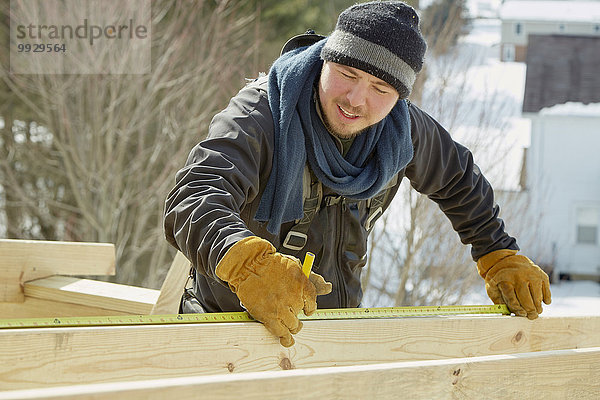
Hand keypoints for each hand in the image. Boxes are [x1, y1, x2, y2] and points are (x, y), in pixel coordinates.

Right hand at [216, 236, 331, 346]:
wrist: (248, 265)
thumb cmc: (268, 263)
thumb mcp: (293, 264)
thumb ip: (310, 277)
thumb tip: (327, 287)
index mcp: (302, 283)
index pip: (312, 301)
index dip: (310, 307)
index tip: (308, 310)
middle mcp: (294, 297)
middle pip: (300, 313)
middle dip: (296, 314)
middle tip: (290, 313)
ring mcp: (281, 308)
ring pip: (293, 325)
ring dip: (292, 326)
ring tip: (290, 326)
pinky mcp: (269, 316)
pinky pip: (280, 332)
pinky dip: (285, 338)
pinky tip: (286, 340)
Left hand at [477, 249, 550, 318]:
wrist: (507, 259)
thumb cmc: (499, 277)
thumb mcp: (491, 286)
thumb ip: (497, 300)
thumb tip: (506, 316)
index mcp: (505, 279)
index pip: (513, 300)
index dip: (518, 310)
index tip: (521, 314)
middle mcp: (520, 276)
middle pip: (527, 301)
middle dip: (530, 312)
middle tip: (532, 316)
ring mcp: (533, 275)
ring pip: (538, 298)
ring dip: (538, 307)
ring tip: (536, 311)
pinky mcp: (542, 275)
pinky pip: (546, 292)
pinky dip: (546, 299)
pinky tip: (543, 301)